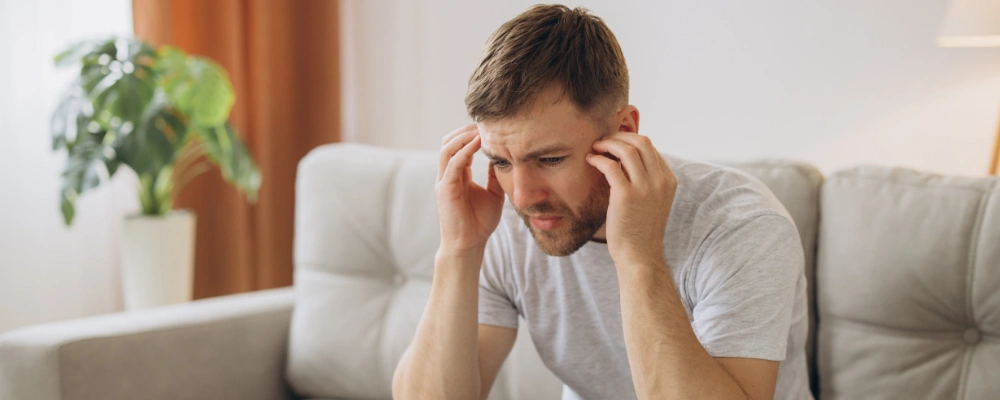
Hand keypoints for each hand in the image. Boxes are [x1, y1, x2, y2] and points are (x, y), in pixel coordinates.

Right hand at [436, 124, 505, 256]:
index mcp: (457, 175)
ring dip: (463, 136)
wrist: (469, 245)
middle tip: (485, 122)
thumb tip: (503, 159)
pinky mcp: (445, 189)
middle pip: (449, 142)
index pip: (459, 147)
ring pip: (447, 148)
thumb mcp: (493, 194)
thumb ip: (495, 176)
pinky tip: (479, 143)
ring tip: (481, 129)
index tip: (490, 126)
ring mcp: (444, 181)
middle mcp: (447, 175)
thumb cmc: (479, 223)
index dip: (471, 134)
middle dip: (465, 130)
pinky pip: (452, 164)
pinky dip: (464, 150)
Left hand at [585, 132, 676, 266]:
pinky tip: (591, 160)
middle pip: (641, 141)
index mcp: (668, 180)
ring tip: (595, 147)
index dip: (629, 140)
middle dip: (620, 136)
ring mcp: (645, 188)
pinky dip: (598, 159)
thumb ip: (645, 180)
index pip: (650, 147)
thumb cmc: (640, 230)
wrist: (640, 256)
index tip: (614, 142)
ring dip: (608, 144)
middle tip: (603, 140)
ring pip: (627, 149)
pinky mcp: (626, 195)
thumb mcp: (651, 201)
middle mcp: (660, 181)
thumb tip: (623, 158)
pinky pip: (610, 165)